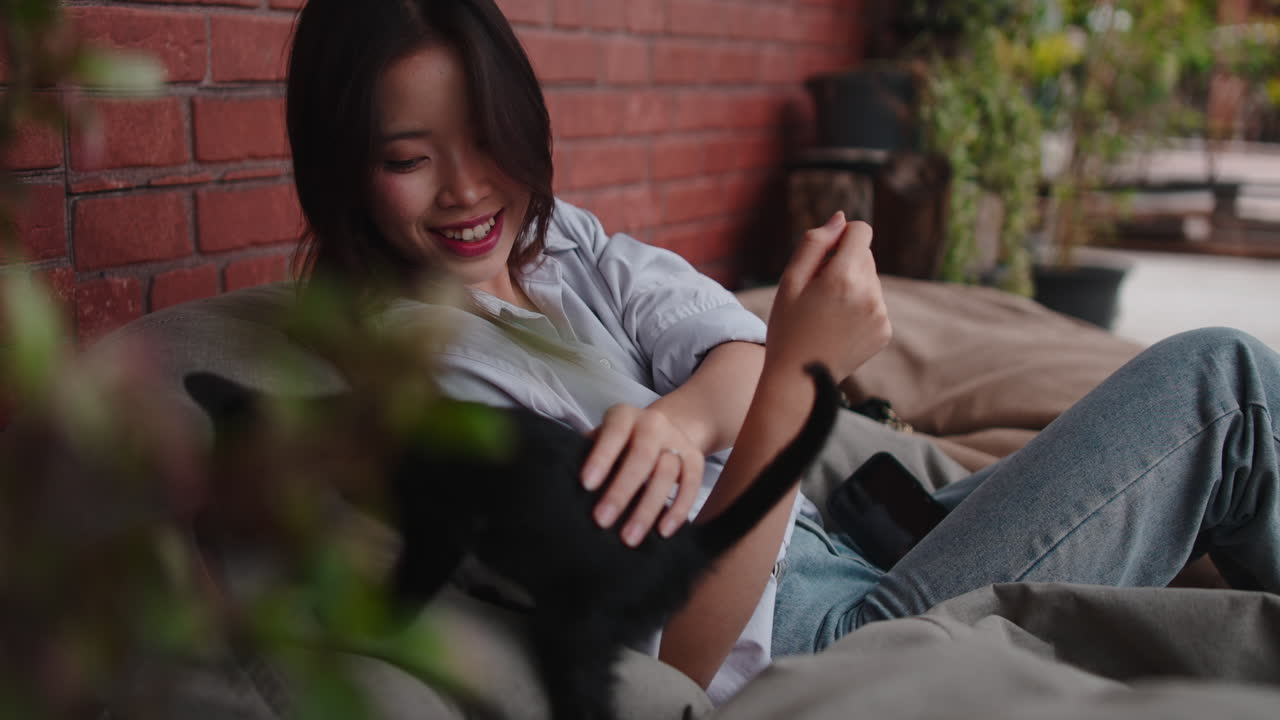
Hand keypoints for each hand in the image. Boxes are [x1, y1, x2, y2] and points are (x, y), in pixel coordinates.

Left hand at [581, 404, 703, 546]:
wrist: (663, 430)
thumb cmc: (619, 444)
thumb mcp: (601, 440)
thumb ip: (587, 455)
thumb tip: (563, 484)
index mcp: (623, 416)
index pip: (613, 434)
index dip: (601, 458)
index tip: (586, 485)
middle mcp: (653, 423)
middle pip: (642, 456)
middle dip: (621, 491)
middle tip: (602, 521)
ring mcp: (677, 440)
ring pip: (667, 473)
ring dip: (647, 508)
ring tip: (629, 538)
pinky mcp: (695, 458)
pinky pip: (692, 484)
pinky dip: (678, 509)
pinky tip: (663, 532)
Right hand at [765, 212, 890, 380]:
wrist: (799, 379)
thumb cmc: (787, 327)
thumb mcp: (790, 281)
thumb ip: (815, 243)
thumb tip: (841, 219)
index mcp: (843, 277)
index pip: (861, 231)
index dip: (841, 236)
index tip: (824, 255)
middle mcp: (869, 293)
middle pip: (865, 255)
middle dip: (843, 263)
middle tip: (817, 292)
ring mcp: (880, 314)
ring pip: (870, 280)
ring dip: (852, 286)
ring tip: (826, 313)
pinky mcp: (884, 331)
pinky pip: (874, 304)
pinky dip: (859, 308)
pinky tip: (838, 327)